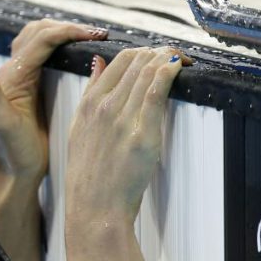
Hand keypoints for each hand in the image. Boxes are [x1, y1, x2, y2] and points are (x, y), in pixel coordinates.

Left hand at [0, 20, 107, 181]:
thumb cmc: (13, 152)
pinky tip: (81, 54)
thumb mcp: (2, 122)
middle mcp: (16, 73)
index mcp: (12, 76)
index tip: (96, 35)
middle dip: (67, 28)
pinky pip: (49, 58)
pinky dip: (65, 48)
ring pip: (43, 42)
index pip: (41, 40)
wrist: (16, 173)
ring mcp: (26, 80)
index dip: (68, 32)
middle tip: (96, 34)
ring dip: (65, 34)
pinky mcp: (36, 89)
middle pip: (39, 32)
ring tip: (92, 38)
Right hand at [65, 47, 191, 233]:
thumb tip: (98, 63)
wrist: (93, 208)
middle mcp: (104, 107)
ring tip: (182, 62)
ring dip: (170, 59)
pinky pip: (157, 91)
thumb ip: (89, 93)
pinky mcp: (142, 134)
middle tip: (176, 58)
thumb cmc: (88, 176)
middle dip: (160, 53)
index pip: (119, 60)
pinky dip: (171, 72)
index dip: (143, 52)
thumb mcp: (77, 129)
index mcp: (88, 104)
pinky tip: (180, 68)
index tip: (156, 57)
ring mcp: (123, 119)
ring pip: (149, 71)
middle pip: (137, 61)